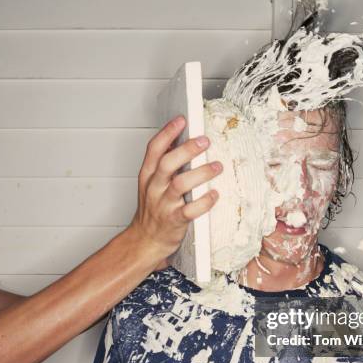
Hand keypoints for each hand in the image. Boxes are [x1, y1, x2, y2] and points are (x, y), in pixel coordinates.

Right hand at [128, 115, 221, 268]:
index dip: (167, 133)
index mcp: (147, 176)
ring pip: (180, 184)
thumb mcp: (152, 184)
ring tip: (217, 166)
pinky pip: (190, 210)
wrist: (145, 241)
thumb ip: (164, 164)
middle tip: (205, 141)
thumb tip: (182, 139)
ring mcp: (164, 204)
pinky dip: (204, 202)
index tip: (182, 120)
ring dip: (201, 173)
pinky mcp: (175, 221)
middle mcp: (154, 188)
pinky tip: (215, 194)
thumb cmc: (153, 210)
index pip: (154, 149)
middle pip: (167, 163)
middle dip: (187, 150)